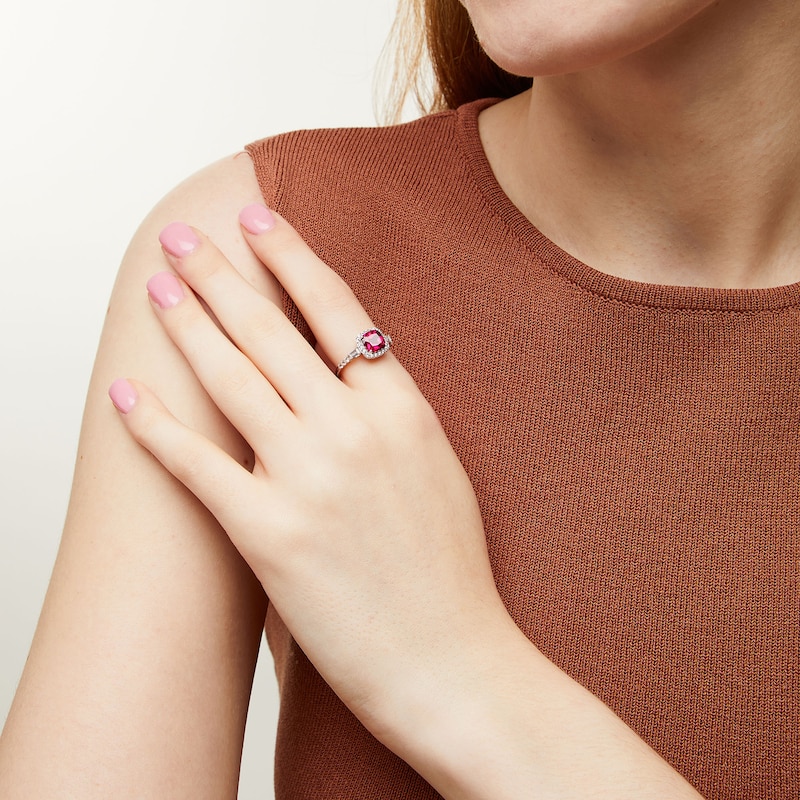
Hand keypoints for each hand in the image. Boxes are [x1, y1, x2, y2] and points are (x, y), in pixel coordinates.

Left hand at [108, 204, 507, 737]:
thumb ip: (393, 412)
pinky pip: (198, 465)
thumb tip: (351, 369)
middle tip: (184, 238)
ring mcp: (310, 480)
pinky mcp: (269, 535)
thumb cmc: (450, 571)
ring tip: (156, 288)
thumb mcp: (437, 467)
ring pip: (233, 379)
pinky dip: (155, 426)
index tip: (258, 220)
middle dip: (221, 276)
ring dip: (187, 326)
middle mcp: (355, 432)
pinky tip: (126, 393)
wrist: (452, 659)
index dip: (292, 258)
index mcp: (404, 410)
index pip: (338, 310)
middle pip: (274, 331)